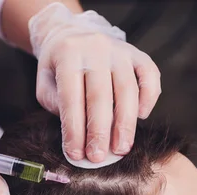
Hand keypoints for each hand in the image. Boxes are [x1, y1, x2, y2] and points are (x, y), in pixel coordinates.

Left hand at [29, 3, 160, 162]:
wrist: (75, 35)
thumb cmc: (59, 67)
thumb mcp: (45, 82)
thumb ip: (55, 104)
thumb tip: (76, 133)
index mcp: (68, 54)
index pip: (71, 97)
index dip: (74, 129)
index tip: (76, 155)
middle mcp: (96, 49)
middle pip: (100, 95)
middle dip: (100, 131)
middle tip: (99, 157)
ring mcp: (120, 50)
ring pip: (127, 89)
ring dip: (125, 123)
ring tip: (121, 148)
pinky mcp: (138, 54)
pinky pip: (150, 76)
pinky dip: (148, 98)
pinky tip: (141, 116)